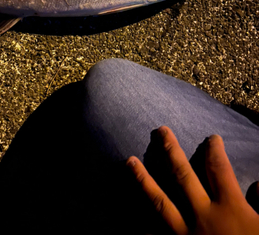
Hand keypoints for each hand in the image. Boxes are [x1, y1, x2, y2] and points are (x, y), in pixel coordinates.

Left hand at [126, 126, 258, 234]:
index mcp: (229, 208)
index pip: (219, 169)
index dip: (214, 150)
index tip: (211, 138)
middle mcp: (202, 216)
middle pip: (182, 175)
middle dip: (170, 150)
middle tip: (159, 131)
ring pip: (159, 201)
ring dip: (142, 180)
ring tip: (128, 162)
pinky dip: (140, 228)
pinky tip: (127, 219)